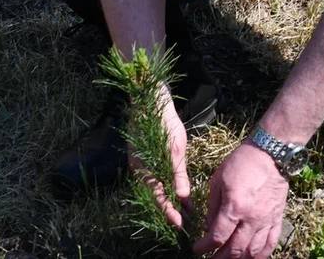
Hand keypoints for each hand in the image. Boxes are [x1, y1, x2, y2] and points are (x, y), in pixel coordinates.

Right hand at [130, 83, 191, 228]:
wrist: (149, 97)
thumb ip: (178, 174)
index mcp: (143, 169)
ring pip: (153, 187)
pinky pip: (153, 177)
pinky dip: (164, 185)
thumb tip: (182, 198)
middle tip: (185, 221)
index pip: (157, 198)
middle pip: (154, 195)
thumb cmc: (164, 120)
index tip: (181, 225)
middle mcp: (138, 169)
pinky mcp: (142, 156)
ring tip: (183, 209)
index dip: (169, 212)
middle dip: (169, 209)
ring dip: (167, 198)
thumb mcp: (175, 148)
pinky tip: (174, 188)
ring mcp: (139, 162)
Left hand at [193, 142, 288, 257]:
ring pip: (253, 251)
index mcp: (234, 207)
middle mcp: (251, 218)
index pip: (217, 237)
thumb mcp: (218, 180)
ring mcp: (266, 220)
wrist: (270, 153)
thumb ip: (213, 206)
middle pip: (235, 250)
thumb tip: (208, 227)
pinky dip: (261, 255)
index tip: (197, 249)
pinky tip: (253, 258)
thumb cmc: (242, 162)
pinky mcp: (277, 218)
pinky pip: (271, 243)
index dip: (204, 247)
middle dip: (220, 258)